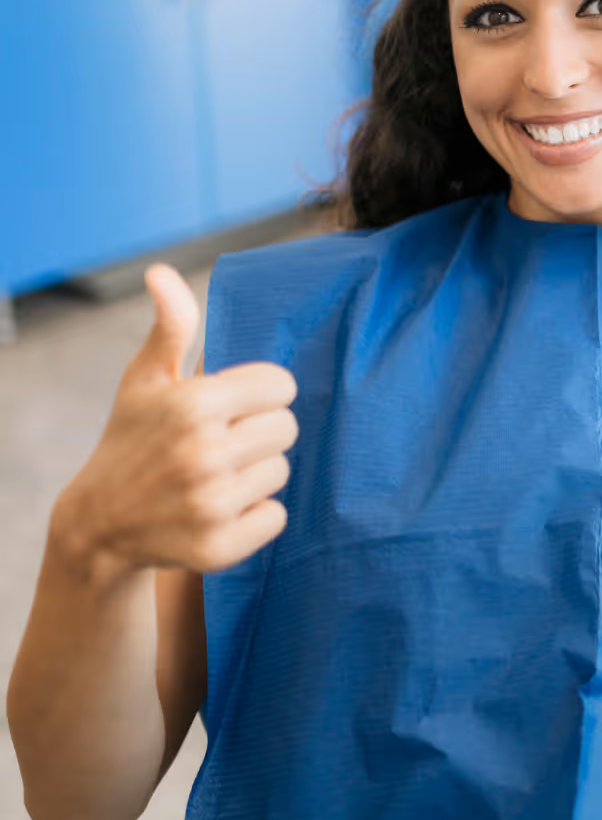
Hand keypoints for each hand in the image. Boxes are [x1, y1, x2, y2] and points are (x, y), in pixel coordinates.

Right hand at [55, 263, 298, 584]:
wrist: (97, 526)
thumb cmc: (132, 438)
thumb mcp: (146, 379)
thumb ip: (170, 325)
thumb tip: (162, 272)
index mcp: (194, 403)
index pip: (281, 386)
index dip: (260, 394)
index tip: (232, 406)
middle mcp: (204, 453)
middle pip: (287, 428)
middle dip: (259, 432)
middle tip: (222, 443)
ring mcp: (211, 504)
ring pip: (282, 471)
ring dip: (256, 473)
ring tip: (215, 476)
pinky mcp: (220, 547)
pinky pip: (277, 516)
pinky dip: (256, 515)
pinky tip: (219, 509)